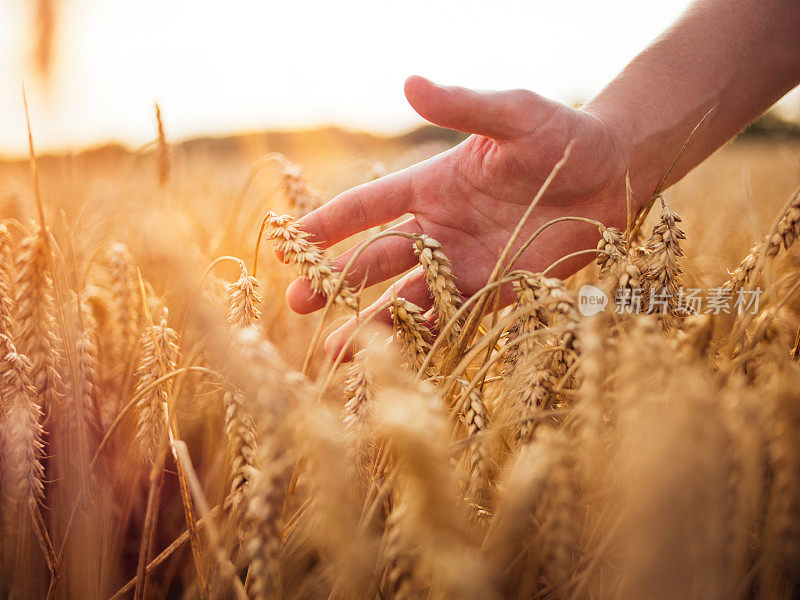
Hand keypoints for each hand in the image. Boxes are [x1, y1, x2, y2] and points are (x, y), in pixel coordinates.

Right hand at [285, 76, 633, 354]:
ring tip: (333, 349)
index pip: (367, 206)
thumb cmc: (561, 134)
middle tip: (297, 301)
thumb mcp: (512, 114)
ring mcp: (463, 265)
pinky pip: (451, 320)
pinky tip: (395, 362)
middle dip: (335, 280)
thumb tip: (409, 82)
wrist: (613, 174)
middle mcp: (439, 229)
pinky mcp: (494, 292)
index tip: (288, 242)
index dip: (328, 223)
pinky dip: (423, 340)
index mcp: (431, 185)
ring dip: (371, 323)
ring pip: (406, 299)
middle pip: (376, 259)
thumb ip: (463, 106)